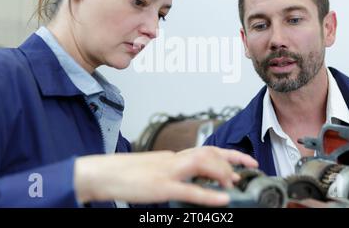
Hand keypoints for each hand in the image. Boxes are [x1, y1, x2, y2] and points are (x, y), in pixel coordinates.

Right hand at [74, 146, 257, 205]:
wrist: (102, 173)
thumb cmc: (125, 173)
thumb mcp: (154, 170)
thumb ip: (173, 172)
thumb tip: (190, 181)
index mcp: (172, 157)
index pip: (206, 149)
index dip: (230, 154)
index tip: (246, 161)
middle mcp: (173, 159)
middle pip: (208, 152)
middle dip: (231, 160)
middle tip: (246, 172)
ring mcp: (167, 172)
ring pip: (202, 164)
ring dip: (222, 173)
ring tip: (235, 183)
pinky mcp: (160, 187)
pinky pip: (188, 190)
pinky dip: (208, 195)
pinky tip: (222, 200)